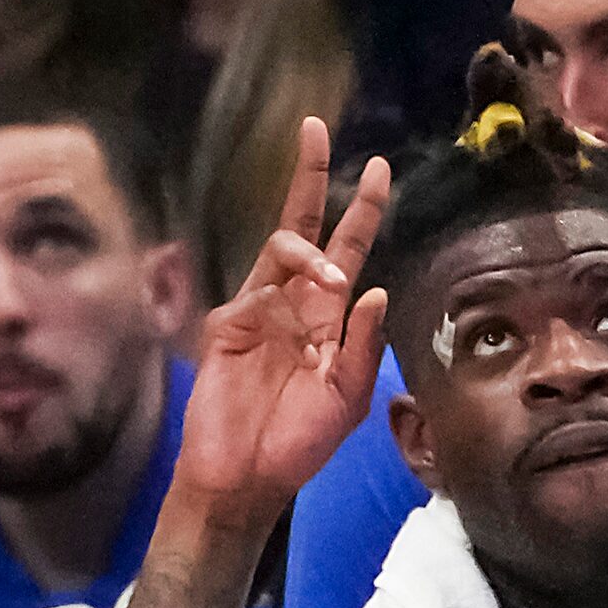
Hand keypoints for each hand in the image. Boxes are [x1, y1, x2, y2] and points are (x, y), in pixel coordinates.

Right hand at [177, 119, 390, 525]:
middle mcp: (294, 303)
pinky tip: (296, 327)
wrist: (247, 478)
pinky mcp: (227, 327)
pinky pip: (257, 294)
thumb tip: (376, 288)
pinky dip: (280, 298)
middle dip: (309, 177)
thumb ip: (364, 345)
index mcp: (328, 317)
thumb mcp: (349, 398)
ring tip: (333, 278)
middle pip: (303, 226)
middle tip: (316, 129)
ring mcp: (257, 311)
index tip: (381, 168)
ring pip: (279, 251)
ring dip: (310, 253)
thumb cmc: (299, 442)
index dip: (362, 210)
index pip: (348, 249)